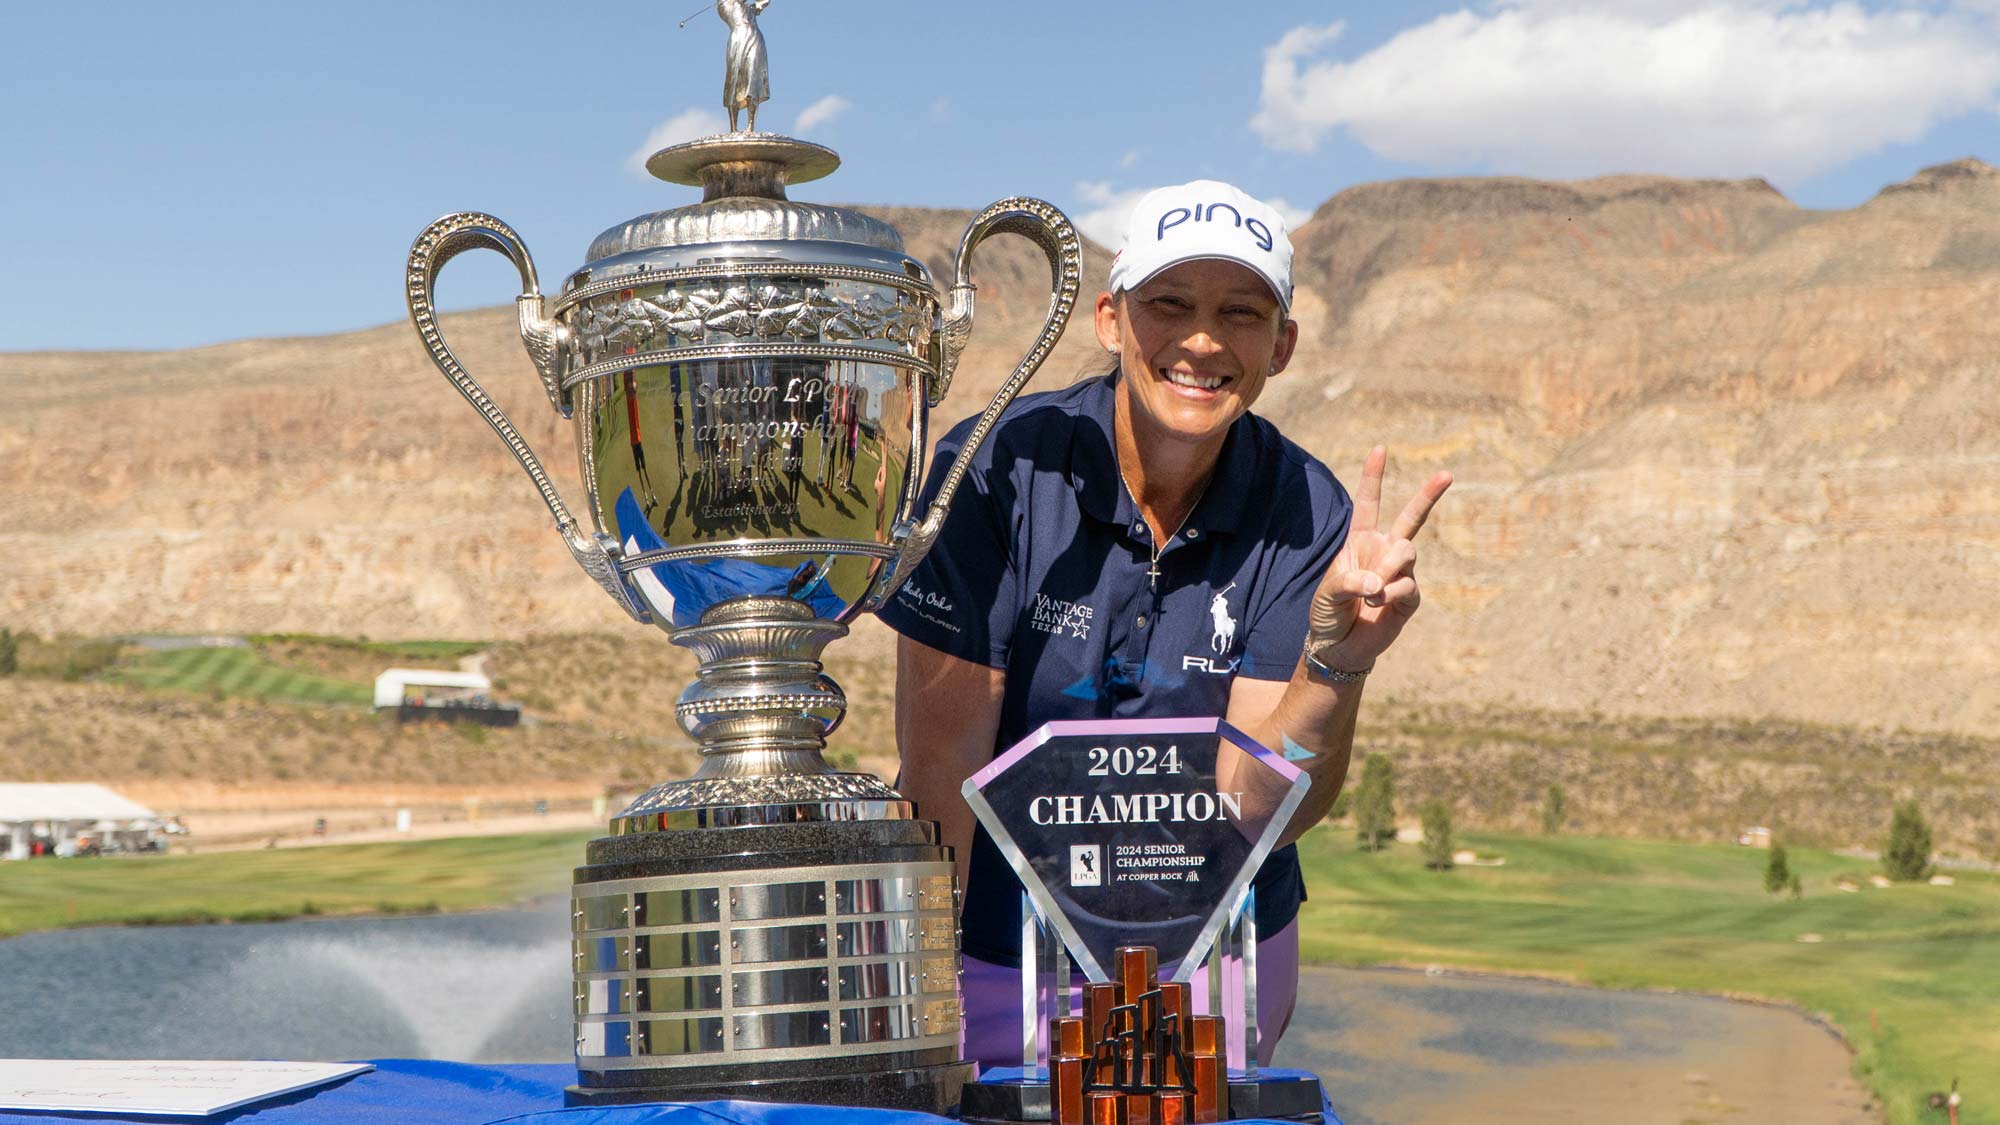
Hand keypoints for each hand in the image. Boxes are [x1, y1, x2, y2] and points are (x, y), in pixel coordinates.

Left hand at [1305, 446, 1452, 674]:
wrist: (1338, 647)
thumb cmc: (1327, 614)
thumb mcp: (1327, 593)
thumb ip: (1348, 582)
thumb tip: (1378, 583)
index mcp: (1359, 542)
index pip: (1368, 503)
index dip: (1373, 476)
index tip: (1380, 448)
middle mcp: (1383, 552)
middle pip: (1411, 518)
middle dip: (1429, 494)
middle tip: (1448, 473)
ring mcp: (1400, 574)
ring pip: (1406, 553)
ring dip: (1387, 570)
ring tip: (1371, 592)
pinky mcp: (1410, 598)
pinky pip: (1408, 586)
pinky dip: (1389, 595)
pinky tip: (1377, 605)